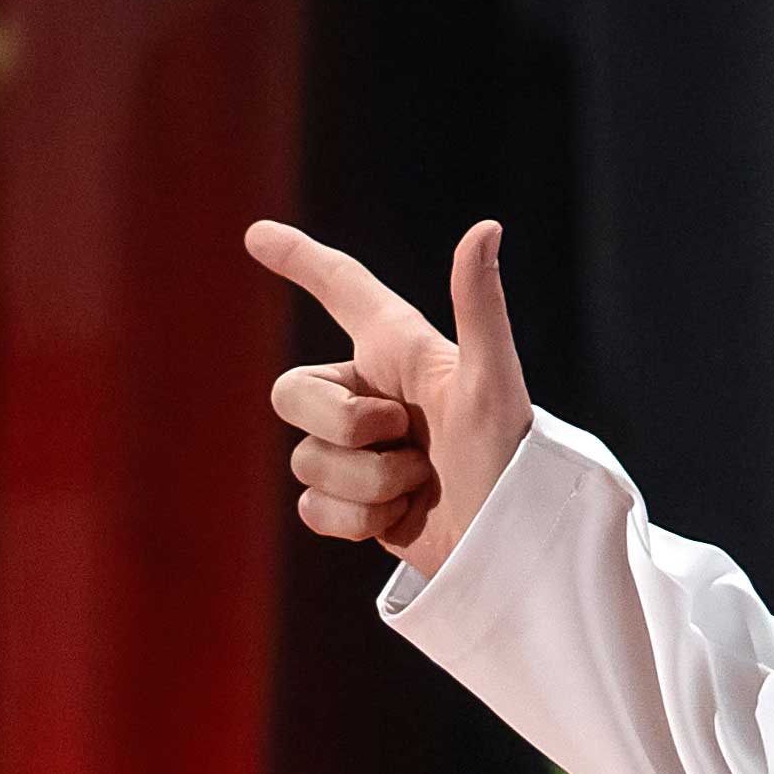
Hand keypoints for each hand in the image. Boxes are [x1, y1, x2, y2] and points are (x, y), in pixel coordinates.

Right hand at [248, 219, 535, 582]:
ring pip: (305, 460)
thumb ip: (480, 308)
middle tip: (411, 440)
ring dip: (369, 484)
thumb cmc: (514, 459)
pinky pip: (312, 507)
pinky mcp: (352, 502)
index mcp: (399, 351)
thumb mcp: (494, 384)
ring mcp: (358, 450)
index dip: (300, 259)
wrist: (515, 547)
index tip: (258, 234)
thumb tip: (486, 227)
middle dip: (345, 426)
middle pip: (289, 392)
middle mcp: (371, 392)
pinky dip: (357, 521)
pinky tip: (401, 518)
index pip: (341, 288)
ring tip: (423, 483)